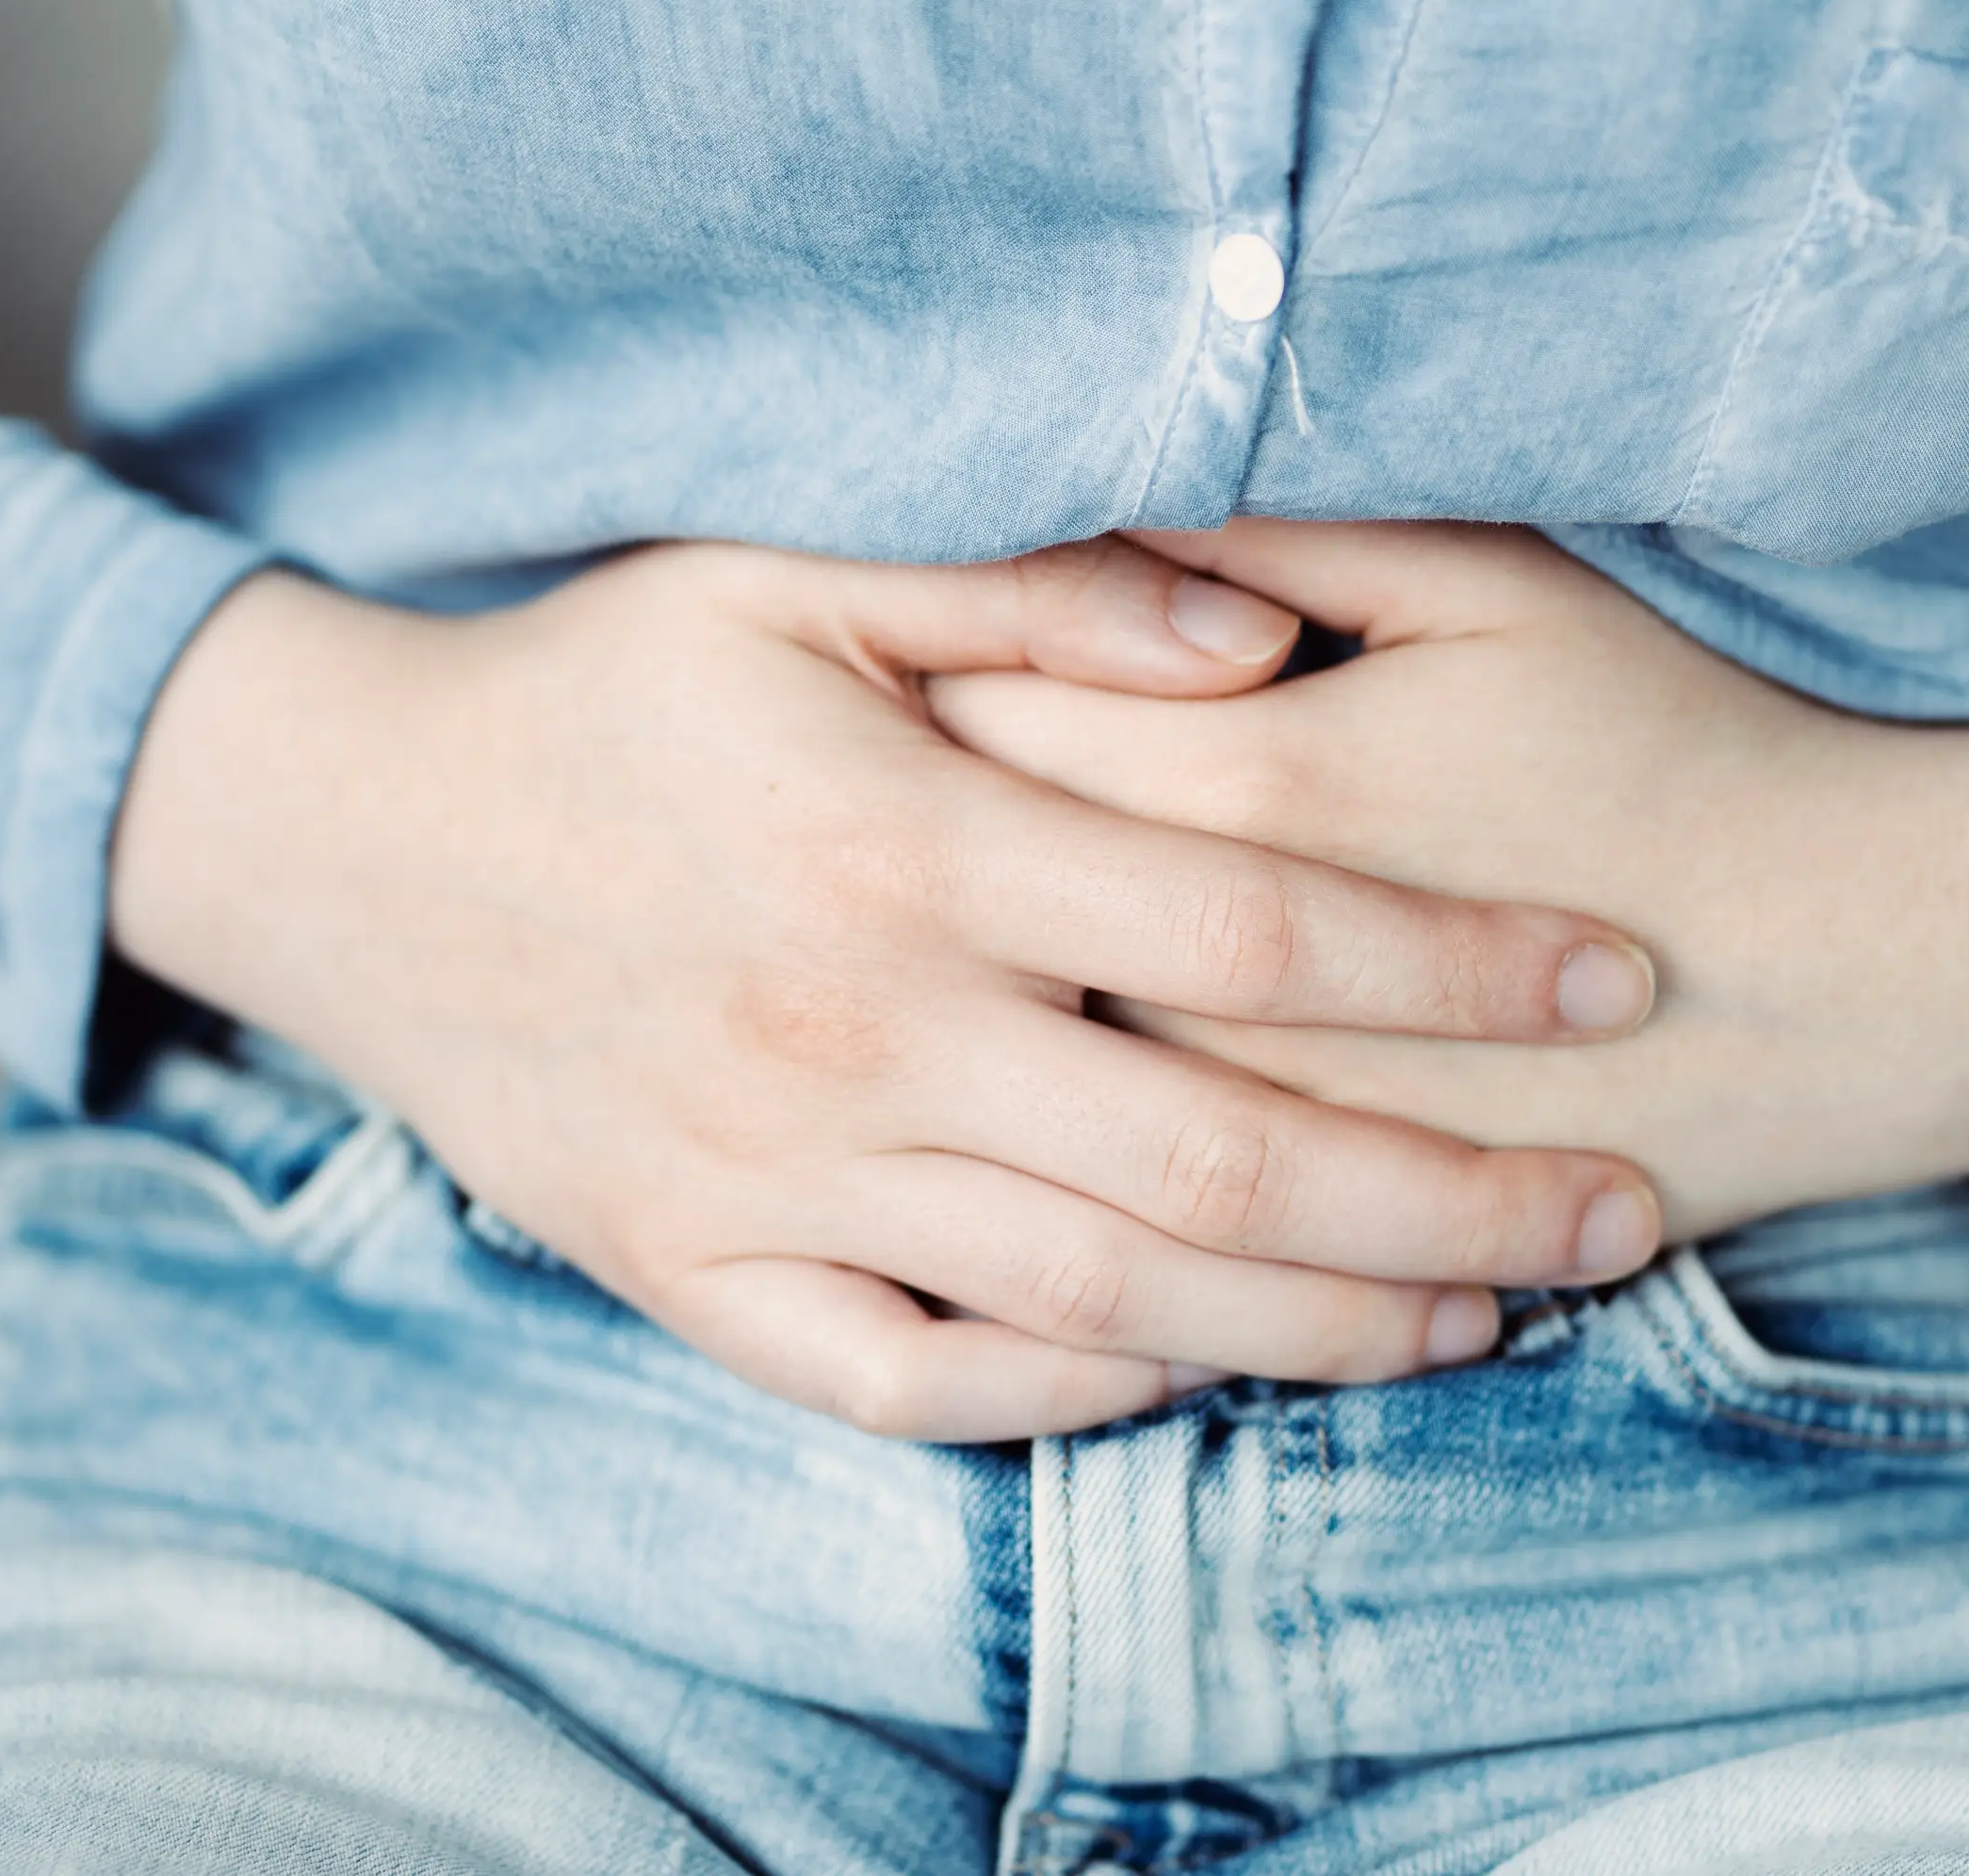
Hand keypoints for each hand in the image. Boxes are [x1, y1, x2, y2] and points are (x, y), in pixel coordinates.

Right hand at [106, 538, 1665, 1440]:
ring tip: (1483, 1319)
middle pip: (1226, 1163)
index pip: (1259, 928)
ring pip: (1106, 1304)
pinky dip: (1074, 1405)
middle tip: (1622, 1210)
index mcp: (911, 843)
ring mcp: (778, 1179)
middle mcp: (861, 1034)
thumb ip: (1039, 585)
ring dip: (1319, 1327)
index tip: (1615, 976)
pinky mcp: (699, 1280)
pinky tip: (1205, 1379)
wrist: (346, 838)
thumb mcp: (792, 564)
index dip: (1462, 962)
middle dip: (1458, 1201)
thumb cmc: (601, 684)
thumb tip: (1267, 639)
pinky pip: (920, 1384)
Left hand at [928, 520, 1968, 1246]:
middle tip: (864, 802)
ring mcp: (1281, 1128)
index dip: (917, 677)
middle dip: (914, 861)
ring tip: (927, 956)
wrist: (1873, 965)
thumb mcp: (1498, 581)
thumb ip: (1283, 525)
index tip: (887, 650)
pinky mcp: (1329, 1229)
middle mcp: (1230, 983)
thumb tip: (1102, 469)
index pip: (984, 719)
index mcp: (1252, 787)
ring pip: (1043, 1079)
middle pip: (981, 916)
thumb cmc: (1681, 732)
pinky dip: (1061, 1161)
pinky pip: (1139, 1213)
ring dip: (969, 1017)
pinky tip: (1026, 1110)